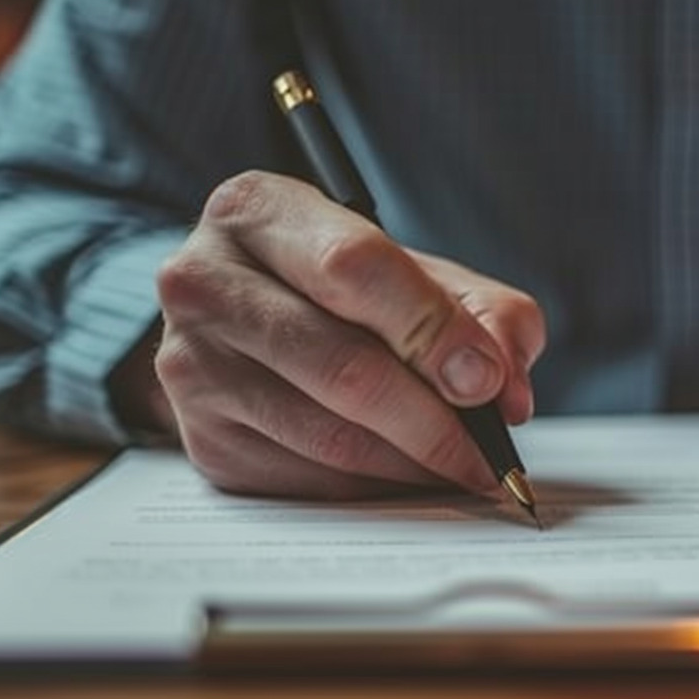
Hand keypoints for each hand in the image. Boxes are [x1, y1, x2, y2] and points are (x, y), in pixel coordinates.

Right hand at [144, 170, 544, 497]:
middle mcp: (204, 282)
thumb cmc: (340, 289)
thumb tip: (505, 387)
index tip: (486, 379)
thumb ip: (484, 311)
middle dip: (435, 420)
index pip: (352, 268)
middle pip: (343, 366)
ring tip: (463, 468)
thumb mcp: (415, 270)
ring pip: (329, 436)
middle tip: (489, 452)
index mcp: (257, 211)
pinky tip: (408, 475)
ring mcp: (192, 366)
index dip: (432, 329)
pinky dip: (375, 488)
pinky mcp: (203, 439)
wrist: (242, 321)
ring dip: (414, 465)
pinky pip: (309, 479)